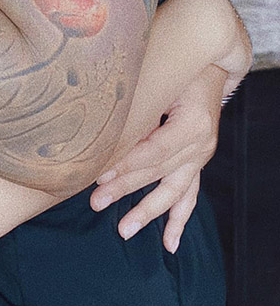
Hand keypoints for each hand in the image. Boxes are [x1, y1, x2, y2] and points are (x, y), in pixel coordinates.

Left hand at [91, 4, 251, 250]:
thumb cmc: (179, 65)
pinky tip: (168, 243)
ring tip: (124, 230)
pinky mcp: (196, 161)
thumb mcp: (158, 78)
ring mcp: (201, 156)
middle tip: (95, 201)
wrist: (211, 61)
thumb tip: (96, 122)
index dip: (124, 164)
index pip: (151, 152)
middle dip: (124, 188)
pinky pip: (189, 196)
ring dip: (147, 211)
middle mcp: (200, 145)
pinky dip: (179, 220)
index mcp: (191, 125)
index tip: (96, 174)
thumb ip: (135, 103)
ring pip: (173, 191)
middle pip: (157, 172)